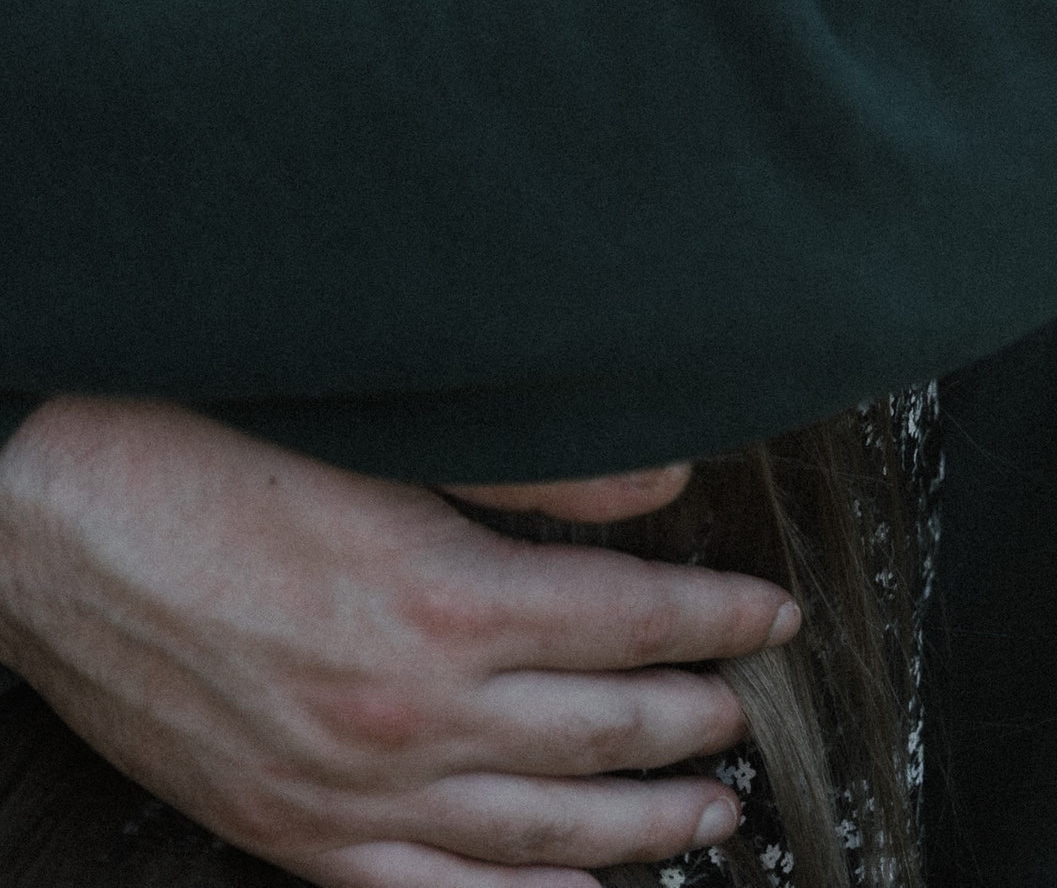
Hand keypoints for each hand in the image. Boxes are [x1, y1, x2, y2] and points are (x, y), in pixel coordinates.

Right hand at [0, 395, 796, 886]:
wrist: (51, 520)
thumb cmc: (211, 453)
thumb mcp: (392, 438)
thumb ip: (542, 466)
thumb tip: (668, 473)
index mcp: (447, 596)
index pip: (636, 619)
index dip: (720, 618)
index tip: (772, 615)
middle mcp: (413, 709)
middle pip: (603, 731)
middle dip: (694, 723)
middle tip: (749, 715)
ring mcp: (351, 788)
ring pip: (538, 831)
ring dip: (638, 825)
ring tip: (708, 814)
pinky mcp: (292, 831)